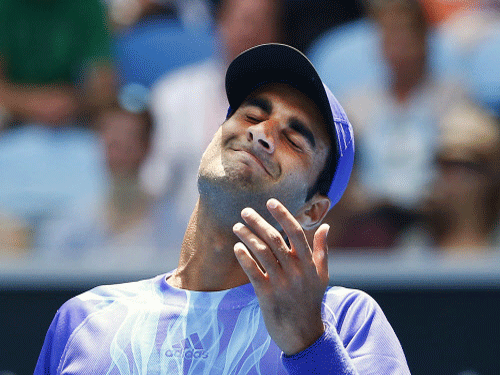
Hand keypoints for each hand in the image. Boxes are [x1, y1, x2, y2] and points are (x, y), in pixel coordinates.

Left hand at [232, 198, 329, 354]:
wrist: (303, 334)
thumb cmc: (311, 301)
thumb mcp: (321, 275)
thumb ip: (322, 249)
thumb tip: (326, 226)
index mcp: (309, 263)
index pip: (296, 232)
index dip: (283, 215)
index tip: (270, 201)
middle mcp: (296, 271)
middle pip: (275, 239)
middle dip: (258, 222)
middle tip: (245, 211)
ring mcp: (281, 283)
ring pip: (262, 252)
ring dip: (247, 237)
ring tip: (237, 226)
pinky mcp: (267, 295)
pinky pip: (253, 271)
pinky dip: (244, 257)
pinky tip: (236, 247)